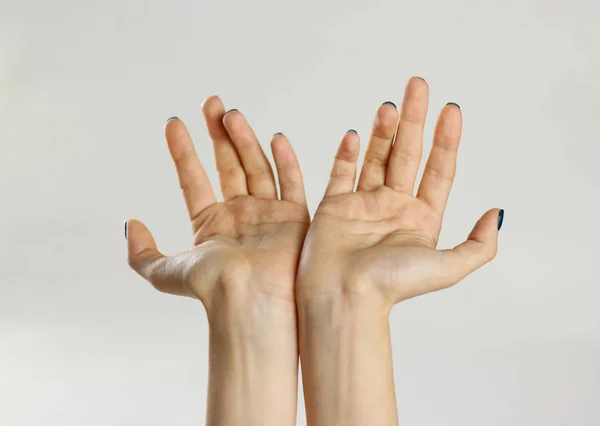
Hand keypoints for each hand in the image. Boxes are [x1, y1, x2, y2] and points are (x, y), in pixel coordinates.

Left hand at [126, 97, 308, 316]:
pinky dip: (285, 161)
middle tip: (210, 103)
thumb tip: (132, 225)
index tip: (172, 123)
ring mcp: (267, 213)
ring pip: (255, 166)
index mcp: (210, 223)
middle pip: (228, 164)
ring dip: (243, 139)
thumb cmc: (212, 289)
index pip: (193, 179)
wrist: (250, 300)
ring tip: (230, 113)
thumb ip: (142, 253)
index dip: (182, 151)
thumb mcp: (165, 272)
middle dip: (218, 133)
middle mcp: (239, 214)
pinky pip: (291, 183)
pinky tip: (275, 137)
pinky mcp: (293, 216)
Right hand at [296, 77, 502, 425]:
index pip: (439, 170)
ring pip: (378, 157)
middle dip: (415, 119)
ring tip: (391, 103)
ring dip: (384, 130)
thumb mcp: (448, 268)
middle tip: (419, 85)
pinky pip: (342, 172)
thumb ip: (479, 244)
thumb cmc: (391, 286)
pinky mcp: (335, 206)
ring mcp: (364, 204)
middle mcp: (395, 208)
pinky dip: (348, 152)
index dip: (447, 139)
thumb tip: (498, 213)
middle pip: (408, 154)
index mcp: (422, 219)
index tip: (452, 109)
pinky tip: (355, 133)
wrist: (343, 297)